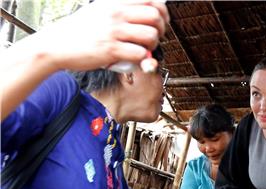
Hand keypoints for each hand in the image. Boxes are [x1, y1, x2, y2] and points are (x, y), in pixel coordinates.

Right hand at [34, 0, 169, 71]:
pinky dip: (142, 58)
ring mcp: (114, 32)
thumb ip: (119, 10)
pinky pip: (140, 53)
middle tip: (153, 37)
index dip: (162, 12)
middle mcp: (116, 14)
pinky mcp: (111, 50)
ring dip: (153, 45)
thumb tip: (142, 12)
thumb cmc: (78, 31)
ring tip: (144, 49)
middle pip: (155, 17)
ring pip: (151, 36)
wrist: (55, 45)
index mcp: (115, 3)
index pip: (151, 0)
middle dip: (161, 29)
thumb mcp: (99, 11)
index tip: (161, 21)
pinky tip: (134, 58)